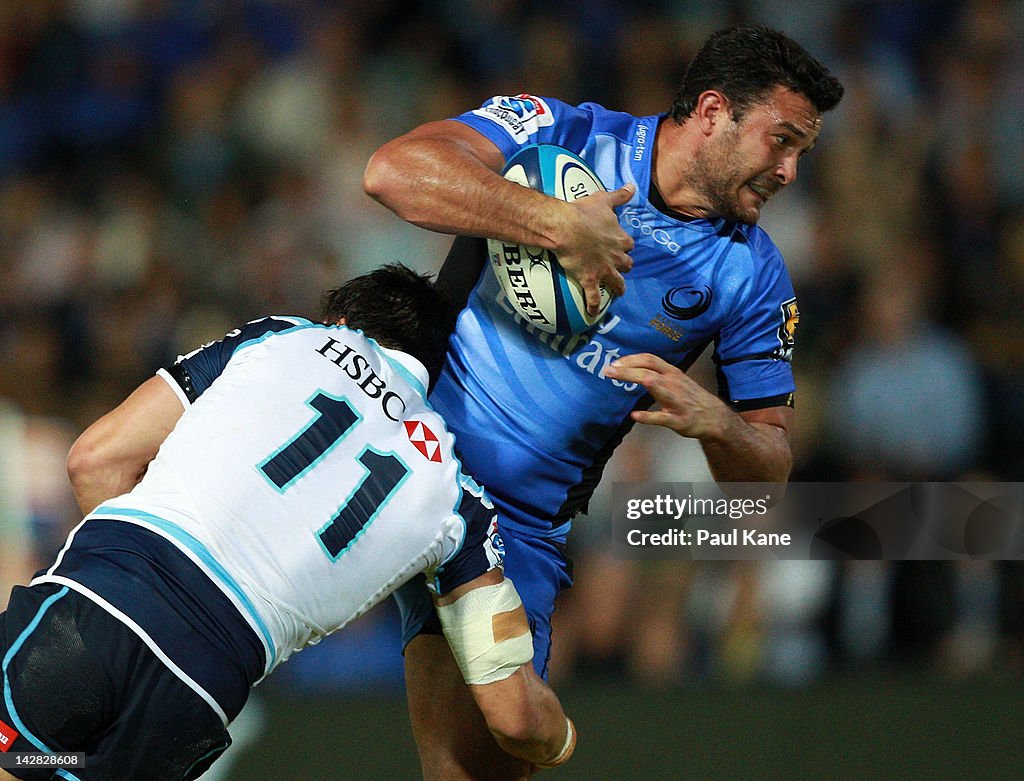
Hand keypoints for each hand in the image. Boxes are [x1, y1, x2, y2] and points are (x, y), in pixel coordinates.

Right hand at [554, 184, 635, 313]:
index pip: (628, 244)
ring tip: (618, 293)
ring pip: (616, 282)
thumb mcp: (604, 200)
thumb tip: (632, 186)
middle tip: (620, 267)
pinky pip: (593, 297)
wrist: (566, 227)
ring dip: (618, 288)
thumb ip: (620, 196)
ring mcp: (603, 269)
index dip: (625, 245)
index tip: (621, 245)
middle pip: (626, 263)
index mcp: (620, 238)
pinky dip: (593, 306)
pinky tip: (592, 314)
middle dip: (624, 265)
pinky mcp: (590, 279)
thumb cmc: (584, 212)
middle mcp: (615, 256)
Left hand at [604, 353, 731, 439]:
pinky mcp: (678, 419)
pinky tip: (635, 415)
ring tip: (617, 377)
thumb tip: (633, 369)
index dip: (631, 359)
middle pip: (648, 370)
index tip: (615, 362)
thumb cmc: (691, 399)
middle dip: (627, 368)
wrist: (714, 417)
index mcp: (672, 373)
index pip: (649, 359)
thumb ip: (657, 374)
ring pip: (655, 385)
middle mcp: (673, 383)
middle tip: (608, 370)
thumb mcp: (676, 380)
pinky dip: (647, 416)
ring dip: (635, 379)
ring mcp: (676, 401)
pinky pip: (661, 417)